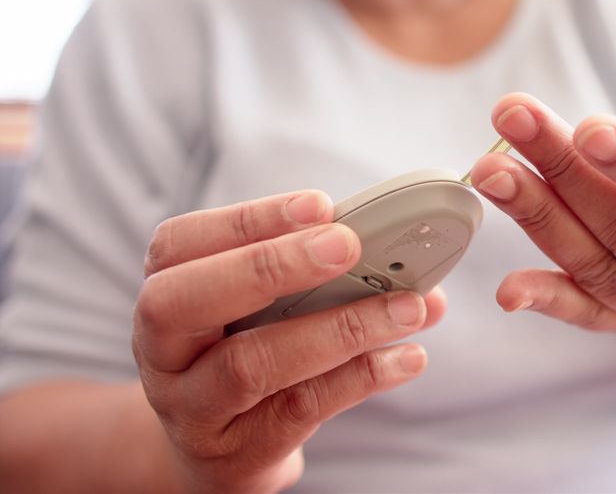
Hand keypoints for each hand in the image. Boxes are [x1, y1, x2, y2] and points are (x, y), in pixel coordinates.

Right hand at [132, 191, 445, 491]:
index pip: (178, 245)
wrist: (219, 456)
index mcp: (164, 295)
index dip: (247, 221)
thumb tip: (408, 259)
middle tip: (348, 246)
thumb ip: (317, 276)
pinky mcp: (238, 454)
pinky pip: (300, 409)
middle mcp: (162, 353)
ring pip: (252, 364)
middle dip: (270, 266)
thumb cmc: (248, 357)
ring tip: (407, 308)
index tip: (320, 205)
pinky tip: (406, 358)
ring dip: (341, 328)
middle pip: (184, 302)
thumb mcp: (260, 310)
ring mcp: (194, 409)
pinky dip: (360, 377)